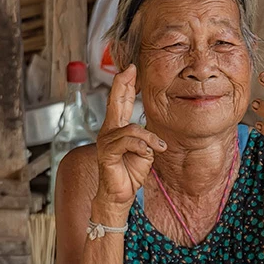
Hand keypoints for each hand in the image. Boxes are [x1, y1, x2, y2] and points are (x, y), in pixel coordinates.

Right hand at [95, 65, 165, 207]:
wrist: (119, 194)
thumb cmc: (130, 172)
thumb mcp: (144, 151)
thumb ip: (145, 138)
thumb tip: (151, 133)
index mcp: (118, 128)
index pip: (121, 102)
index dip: (125, 85)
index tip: (131, 69)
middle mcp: (109, 131)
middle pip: (115, 103)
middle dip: (122, 85)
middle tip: (129, 70)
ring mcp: (106, 141)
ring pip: (131, 129)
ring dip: (148, 138)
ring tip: (157, 148)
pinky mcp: (107, 153)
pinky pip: (128, 142)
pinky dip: (141, 146)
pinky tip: (147, 153)